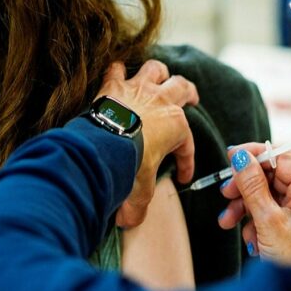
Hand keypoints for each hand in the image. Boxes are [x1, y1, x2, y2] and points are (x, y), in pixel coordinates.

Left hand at [95, 60, 198, 227]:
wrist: (100, 149)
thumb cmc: (127, 167)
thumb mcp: (139, 192)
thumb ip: (138, 207)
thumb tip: (129, 222)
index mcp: (176, 126)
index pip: (186, 146)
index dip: (186, 164)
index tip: (181, 177)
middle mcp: (161, 102)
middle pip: (182, 87)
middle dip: (188, 93)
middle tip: (190, 98)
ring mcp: (137, 90)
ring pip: (156, 68)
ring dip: (158, 73)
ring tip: (158, 78)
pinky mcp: (113, 86)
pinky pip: (116, 68)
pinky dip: (116, 71)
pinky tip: (116, 74)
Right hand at [218, 145, 290, 283]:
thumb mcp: (267, 220)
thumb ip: (252, 186)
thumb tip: (241, 157)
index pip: (280, 157)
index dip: (254, 156)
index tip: (231, 157)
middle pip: (269, 176)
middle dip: (244, 188)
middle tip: (226, 193)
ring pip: (264, 194)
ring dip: (244, 206)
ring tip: (229, 221)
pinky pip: (267, 210)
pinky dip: (253, 219)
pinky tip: (249, 236)